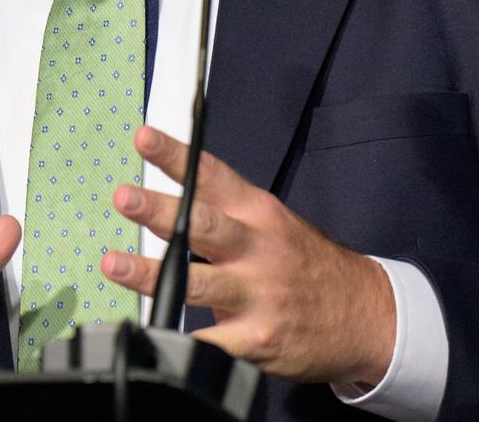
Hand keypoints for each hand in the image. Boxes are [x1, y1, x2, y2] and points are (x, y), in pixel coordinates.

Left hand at [101, 126, 395, 385]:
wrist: (365, 315)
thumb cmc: (306, 266)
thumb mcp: (273, 227)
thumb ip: (224, 217)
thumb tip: (163, 207)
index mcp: (259, 214)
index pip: (213, 176)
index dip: (176, 155)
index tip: (144, 137)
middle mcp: (259, 249)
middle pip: (204, 225)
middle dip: (161, 210)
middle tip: (125, 196)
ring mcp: (260, 295)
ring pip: (198, 282)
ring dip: (151, 274)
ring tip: (113, 264)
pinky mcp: (259, 339)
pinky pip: (211, 342)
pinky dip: (179, 339)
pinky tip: (152, 333)